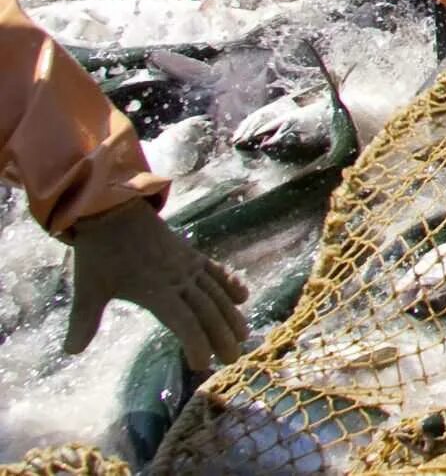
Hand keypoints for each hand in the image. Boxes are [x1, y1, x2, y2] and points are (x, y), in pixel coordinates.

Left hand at [64, 200, 247, 370]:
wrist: (113, 210)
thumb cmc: (99, 253)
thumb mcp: (88, 289)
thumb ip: (83, 321)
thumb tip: (70, 352)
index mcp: (154, 289)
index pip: (183, 321)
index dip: (196, 343)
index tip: (203, 364)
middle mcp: (178, 278)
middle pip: (207, 310)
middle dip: (222, 335)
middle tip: (233, 357)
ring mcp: (187, 265)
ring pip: (216, 293)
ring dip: (231, 315)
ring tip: (245, 335)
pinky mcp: (190, 255)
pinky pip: (215, 271)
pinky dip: (230, 284)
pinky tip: (242, 296)